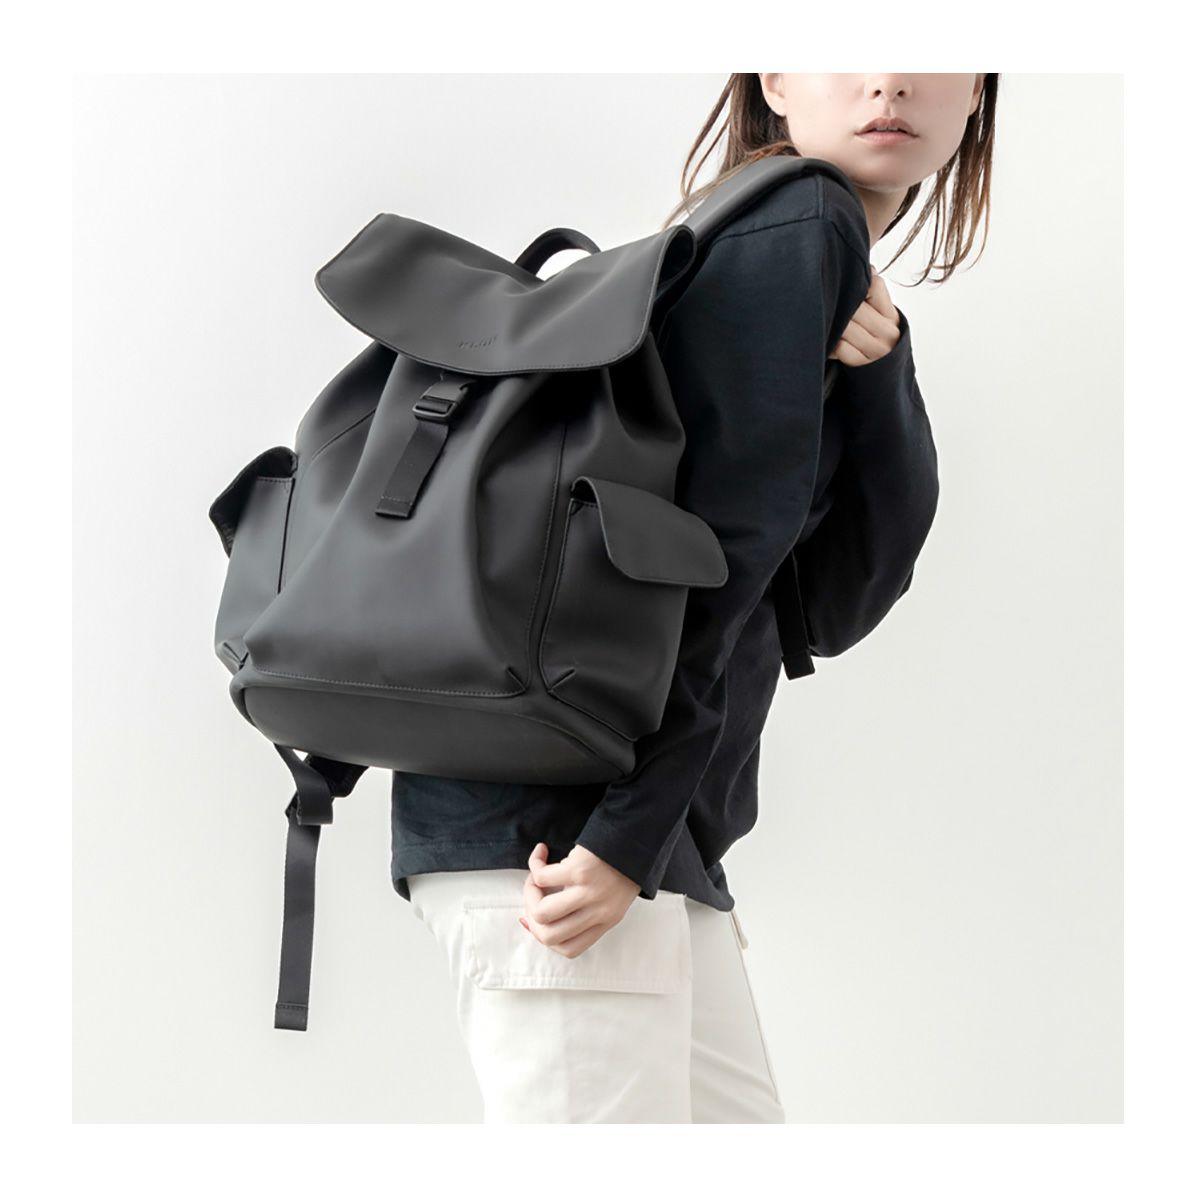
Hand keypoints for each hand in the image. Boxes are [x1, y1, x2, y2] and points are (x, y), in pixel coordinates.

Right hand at [519, 842, 640, 957]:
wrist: (638, 834)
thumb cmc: (621, 864)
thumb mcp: (611, 897)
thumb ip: (585, 911)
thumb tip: (541, 918)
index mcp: (607, 922)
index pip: (570, 949)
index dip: (545, 937)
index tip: (534, 919)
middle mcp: (599, 912)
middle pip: (550, 935)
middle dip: (531, 916)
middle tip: (533, 895)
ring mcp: (589, 892)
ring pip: (542, 912)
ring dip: (530, 893)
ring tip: (535, 877)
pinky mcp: (580, 869)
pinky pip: (543, 877)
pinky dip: (535, 865)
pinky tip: (542, 853)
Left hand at [828, 267, 900, 366]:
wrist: (884, 384)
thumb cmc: (877, 345)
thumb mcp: (883, 322)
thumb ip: (875, 298)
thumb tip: (869, 267)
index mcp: (892, 316)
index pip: (875, 286)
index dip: (858, 284)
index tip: (845, 289)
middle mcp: (888, 332)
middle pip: (855, 306)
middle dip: (838, 305)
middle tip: (823, 302)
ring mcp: (876, 350)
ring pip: (846, 326)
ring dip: (832, 324)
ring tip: (823, 323)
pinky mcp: (863, 366)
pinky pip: (840, 348)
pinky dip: (830, 344)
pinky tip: (828, 344)